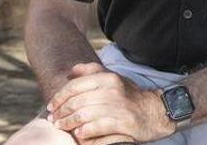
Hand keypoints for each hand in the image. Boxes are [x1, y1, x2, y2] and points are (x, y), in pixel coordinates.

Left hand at [47, 62, 174, 143]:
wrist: (155, 111)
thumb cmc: (128, 96)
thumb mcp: (113, 79)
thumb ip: (92, 72)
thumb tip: (71, 72)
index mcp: (108, 78)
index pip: (75, 87)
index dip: (59, 97)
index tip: (51, 106)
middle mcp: (113, 90)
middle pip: (76, 103)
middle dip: (61, 113)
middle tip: (54, 120)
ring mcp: (118, 107)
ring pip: (83, 116)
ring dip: (68, 124)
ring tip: (63, 127)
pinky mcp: (123, 123)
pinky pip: (96, 129)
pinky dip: (84, 133)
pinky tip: (79, 135)